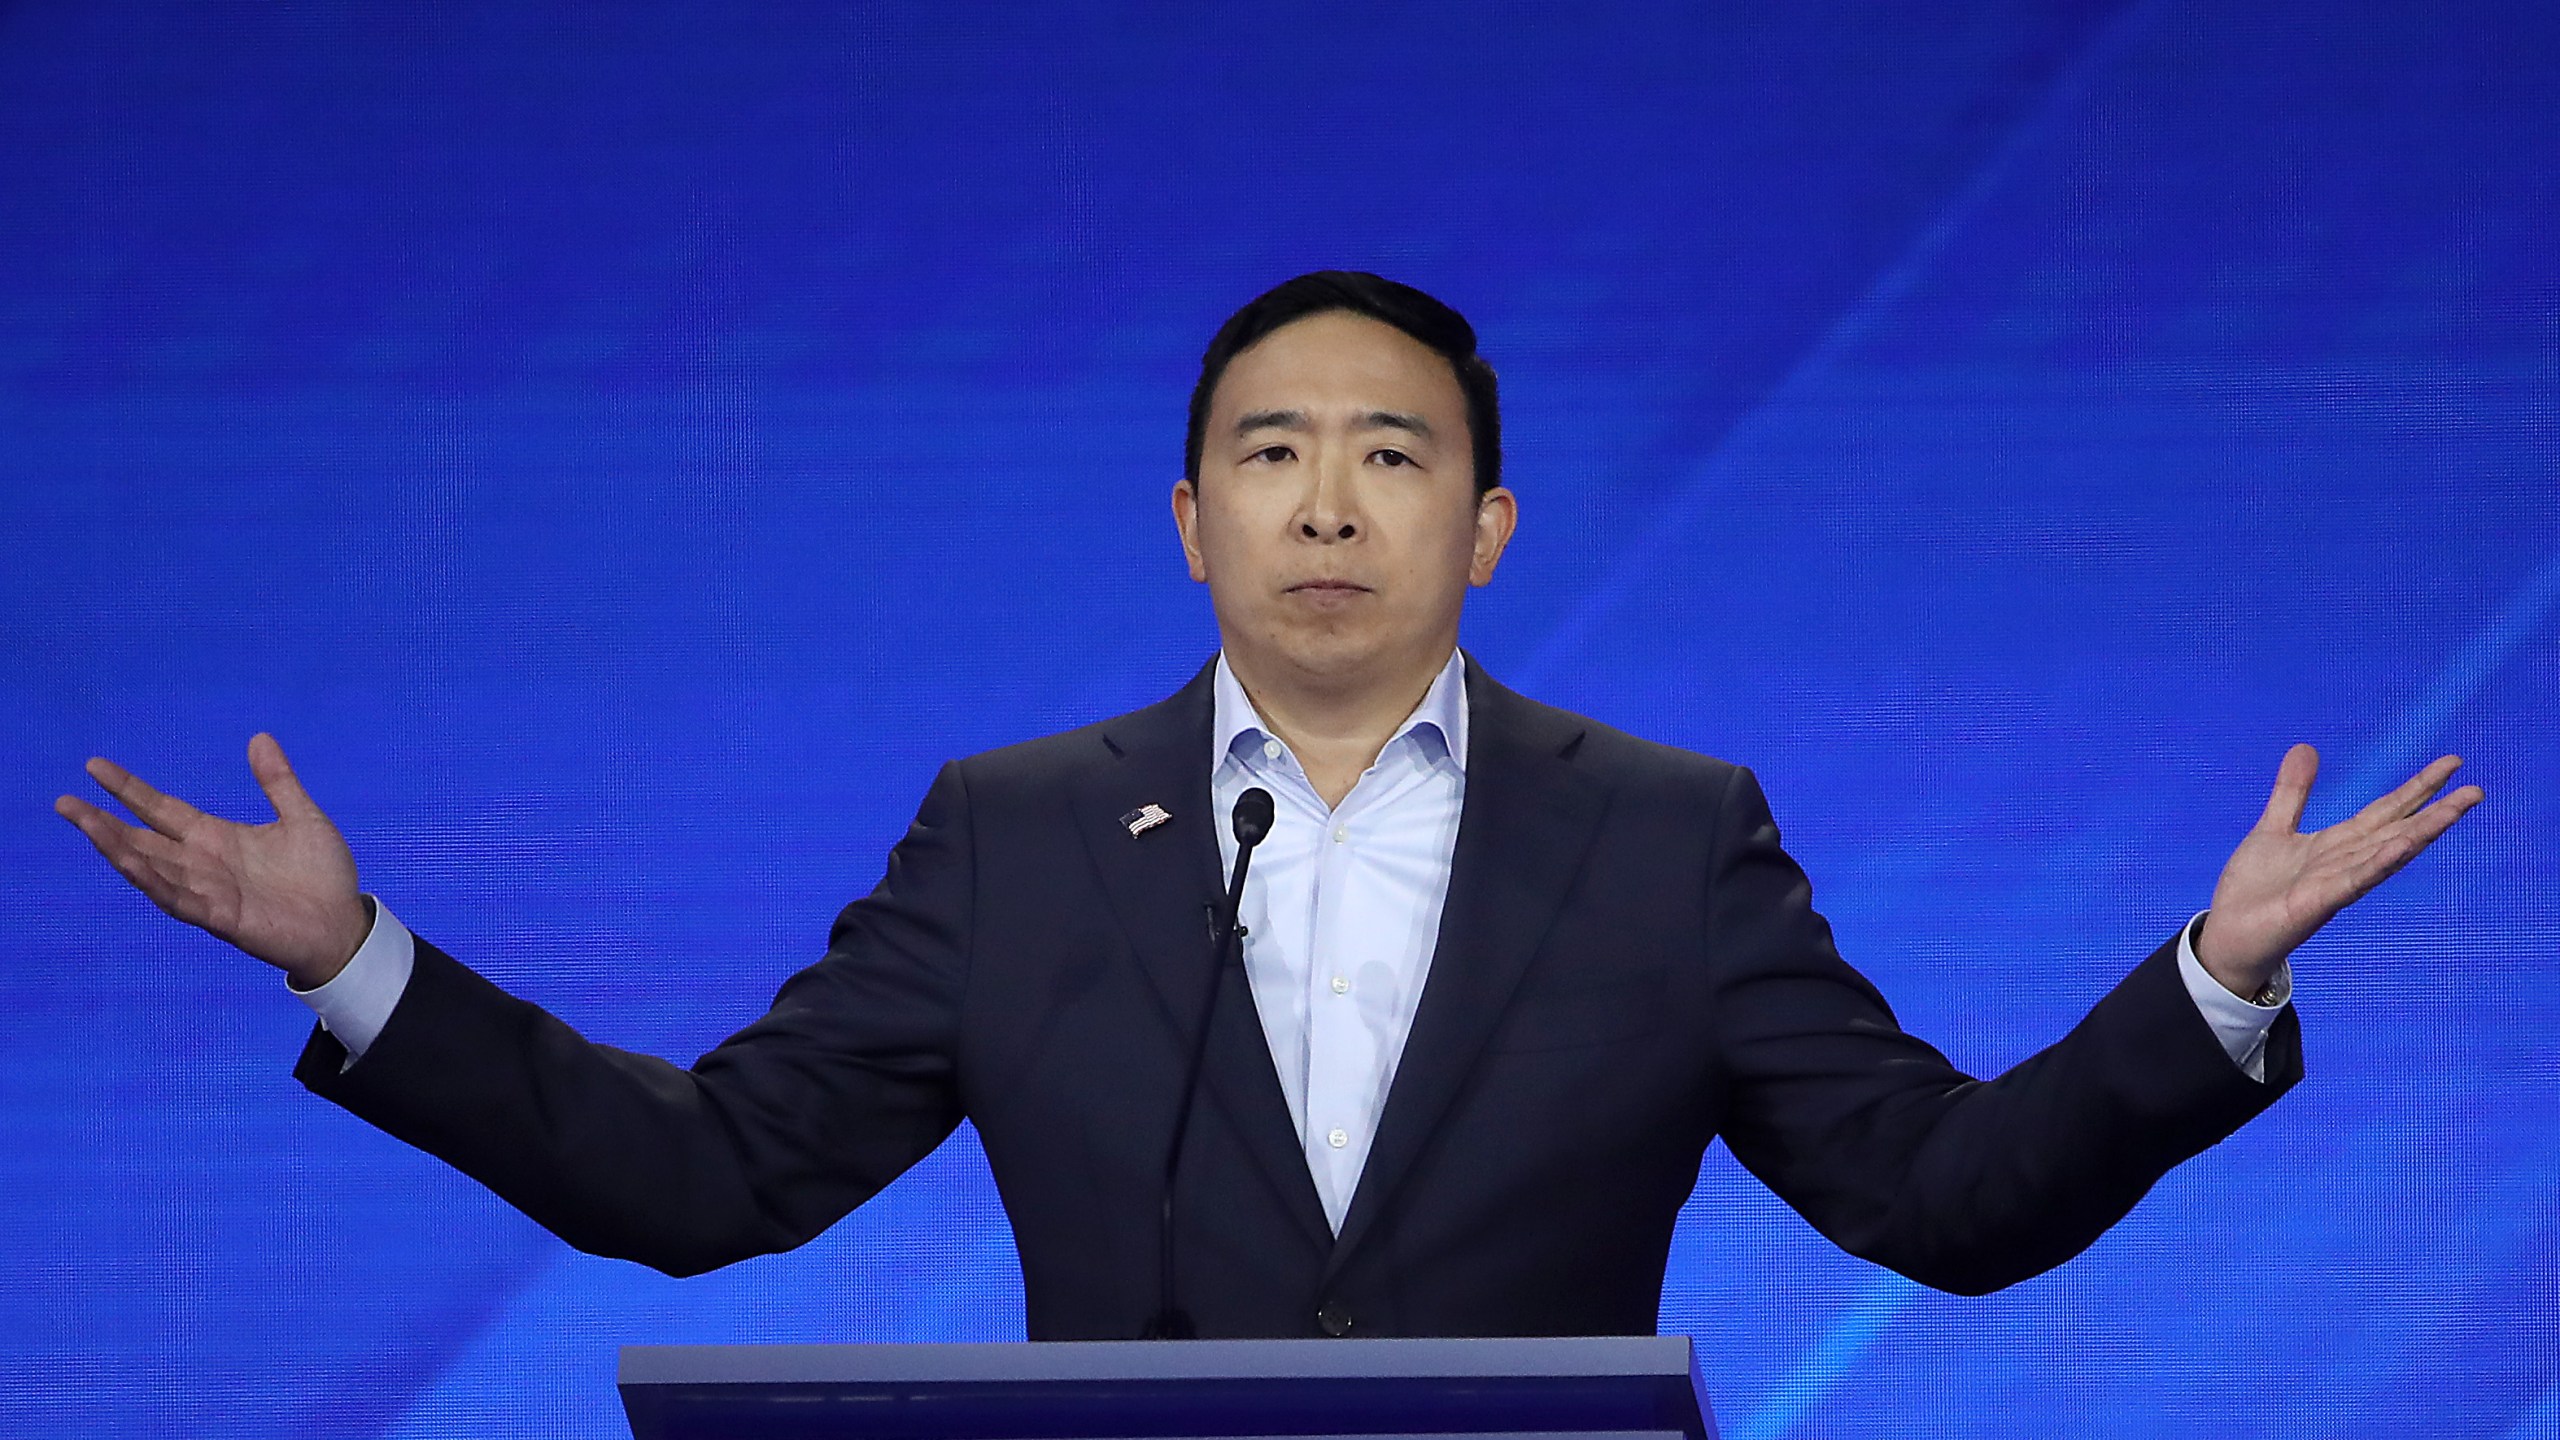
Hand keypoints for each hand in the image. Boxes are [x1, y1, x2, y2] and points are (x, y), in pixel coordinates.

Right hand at [56, 733, 368, 988]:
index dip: (128, 789)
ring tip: (87, 826)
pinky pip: (180, 899)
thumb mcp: (301, 817)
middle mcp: (202, 863)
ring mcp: (208, 891)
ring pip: (151, 869)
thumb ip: (277, 781)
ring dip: (118, 850)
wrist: (344, 922)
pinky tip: (132, 864)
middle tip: (65, 802)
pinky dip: (156, 882)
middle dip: (103, 823)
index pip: (160, 809)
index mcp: (216, 837)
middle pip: (142, 839)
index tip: (94, 766)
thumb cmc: (322, 875)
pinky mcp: (222, 917)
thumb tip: (259, 737)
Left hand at [2196, 743, 2483, 998]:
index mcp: (2337, 843)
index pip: (2387, 810)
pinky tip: (2402, 845)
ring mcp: (2336, 883)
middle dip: (2437, 810)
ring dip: (2421, 833)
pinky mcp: (2318, 902)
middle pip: (2399, 830)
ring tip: (2454, 810)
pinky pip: (2355, 880)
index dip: (2418, 787)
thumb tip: (2307, 747)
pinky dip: (2378, 862)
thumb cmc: (2254, 889)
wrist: (2228, 936)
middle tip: (2478, 790)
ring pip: (2387, 853)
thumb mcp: (2273, 828)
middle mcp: (2346, 862)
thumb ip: (2293, 791)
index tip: (2453, 763)